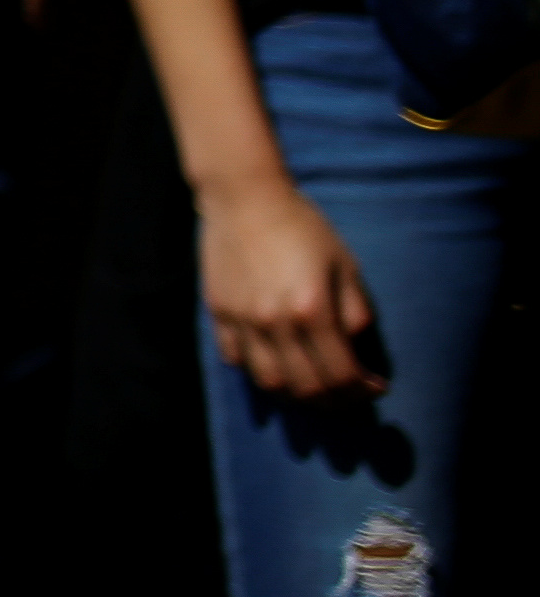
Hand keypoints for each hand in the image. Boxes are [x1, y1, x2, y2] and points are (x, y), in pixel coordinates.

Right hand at [199, 177, 385, 398]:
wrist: (243, 196)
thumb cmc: (302, 225)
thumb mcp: (344, 264)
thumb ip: (355, 311)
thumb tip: (359, 349)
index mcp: (313, 310)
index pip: (342, 374)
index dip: (365, 390)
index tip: (377, 386)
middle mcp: (276, 323)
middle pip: (307, 388)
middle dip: (336, 400)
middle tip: (350, 392)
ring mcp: (243, 320)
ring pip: (270, 382)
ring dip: (297, 393)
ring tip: (313, 384)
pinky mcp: (219, 312)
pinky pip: (237, 358)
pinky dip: (259, 369)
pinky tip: (276, 359)